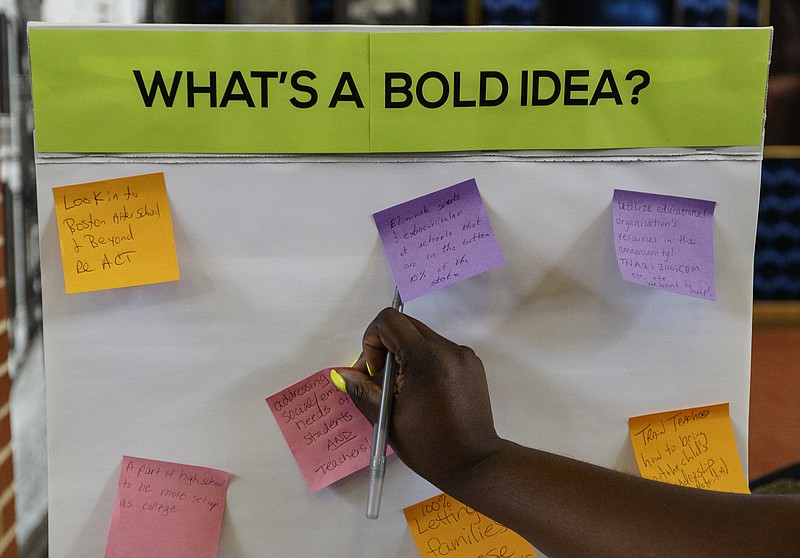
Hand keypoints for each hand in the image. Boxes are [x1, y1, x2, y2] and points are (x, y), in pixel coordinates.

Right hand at [335, 308, 505, 489]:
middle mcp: (449, 350)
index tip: (374, 370)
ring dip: (404, 355)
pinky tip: (422, 392)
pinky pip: (438, 350)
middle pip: (405, 326)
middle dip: (386, 347)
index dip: (372, 341)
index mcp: (427, 359)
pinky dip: (423, 362)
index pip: (389, 321)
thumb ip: (363, 390)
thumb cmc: (432, 447)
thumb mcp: (388, 418)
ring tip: (402, 390)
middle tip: (381, 380)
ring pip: (421, 337)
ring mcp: (463, 355)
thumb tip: (344, 374)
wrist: (474, 463)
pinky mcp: (471, 364)